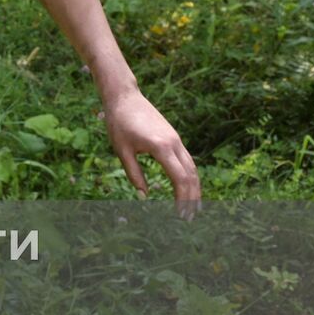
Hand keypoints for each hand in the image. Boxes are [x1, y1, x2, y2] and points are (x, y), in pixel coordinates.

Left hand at [102, 89, 200, 207]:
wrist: (124, 97)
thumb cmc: (118, 123)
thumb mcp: (121, 150)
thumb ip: (133, 173)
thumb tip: (143, 196)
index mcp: (161, 147)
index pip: (180, 178)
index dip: (182, 198)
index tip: (180, 214)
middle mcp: (173, 143)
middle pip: (191, 175)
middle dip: (192, 197)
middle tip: (189, 217)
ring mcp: (176, 139)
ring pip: (192, 167)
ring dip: (194, 187)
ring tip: (193, 206)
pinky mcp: (173, 137)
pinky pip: (186, 159)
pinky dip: (190, 175)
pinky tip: (186, 186)